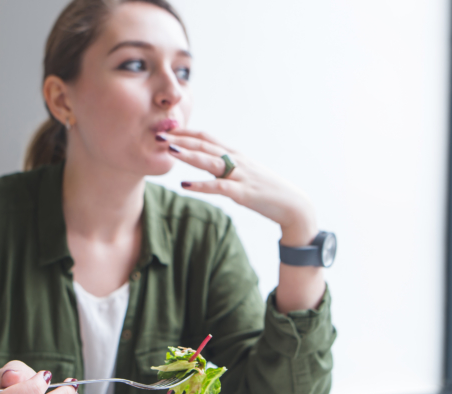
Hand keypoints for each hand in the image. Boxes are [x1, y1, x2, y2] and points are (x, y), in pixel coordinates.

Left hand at [162, 128, 318, 245]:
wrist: (292, 204)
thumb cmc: (266, 190)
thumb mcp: (243, 173)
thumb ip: (224, 167)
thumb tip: (204, 163)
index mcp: (235, 155)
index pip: (206, 138)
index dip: (186, 133)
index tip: (167, 130)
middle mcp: (237, 161)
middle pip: (205, 145)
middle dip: (181, 139)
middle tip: (159, 135)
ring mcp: (240, 175)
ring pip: (210, 161)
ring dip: (189, 155)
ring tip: (170, 150)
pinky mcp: (243, 192)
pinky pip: (219, 187)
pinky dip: (201, 185)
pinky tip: (185, 186)